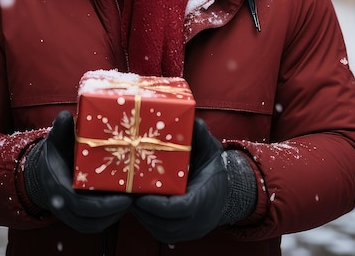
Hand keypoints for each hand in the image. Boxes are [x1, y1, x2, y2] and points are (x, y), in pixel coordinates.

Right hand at [24, 111, 132, 232]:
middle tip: (136, 198)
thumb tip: (65, 117)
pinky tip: (124, 204)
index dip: (103, 205)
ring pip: (94, 224)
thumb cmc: (56, 149)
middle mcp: (62, 204)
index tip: (125, 197)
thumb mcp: (58, 137)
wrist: (45, 167)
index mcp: (57, 185)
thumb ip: (61, 128)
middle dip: (115, 211)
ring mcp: (70, 213)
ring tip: (134, 200)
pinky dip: (110, 217)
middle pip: (90, 219)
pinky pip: (94, 223)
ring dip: (115, 216)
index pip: (79, 204)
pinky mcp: (78, 215)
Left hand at [132, 118, 228, 242]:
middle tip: (127, 193)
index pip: (180, 209)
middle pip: (165, 223)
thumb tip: (192, 120)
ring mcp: (191, 230)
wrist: (227, 191)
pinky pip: (161, 233)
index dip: (158, 205)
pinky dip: (148, 221)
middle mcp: (198, 220)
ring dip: (143, 216)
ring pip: (161, 231)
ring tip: (130, 198)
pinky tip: (139, 205)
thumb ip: (200, 136)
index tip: (141, 196)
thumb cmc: (214, 168)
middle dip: (144, 210)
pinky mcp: (183, 234)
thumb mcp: (209, 149)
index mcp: (204, 198)